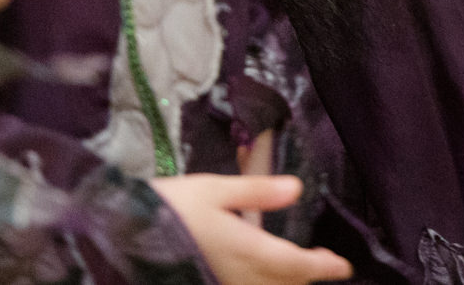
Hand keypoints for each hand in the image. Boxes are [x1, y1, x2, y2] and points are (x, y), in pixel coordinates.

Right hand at [149, 176, 352, 284]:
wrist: (120, 237)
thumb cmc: (168, 208)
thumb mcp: (214, 189)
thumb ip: (256, 191)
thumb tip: (297, 189)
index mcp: (246, 249)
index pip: (295, 264)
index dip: (322, 267)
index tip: (343, 266)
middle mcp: (239, 276)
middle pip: (284, 284)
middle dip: (306, 277)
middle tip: (325, 266)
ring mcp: (221, 284)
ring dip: (285, 283)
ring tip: (298, 271)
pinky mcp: (206, 284)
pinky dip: (263, 284)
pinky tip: (259, 274)